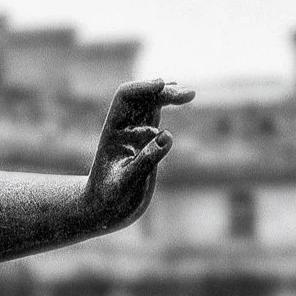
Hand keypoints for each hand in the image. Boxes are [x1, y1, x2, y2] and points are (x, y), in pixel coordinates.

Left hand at [84, 79, 194, 228]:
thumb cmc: (111, 198)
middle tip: (189, 95)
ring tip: (190, 94)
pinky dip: (166, 104)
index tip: (163, 85)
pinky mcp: (144, 141)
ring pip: (149, 104)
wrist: (106, 209)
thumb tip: (167, 136)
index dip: (144, 88)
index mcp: (113, 131)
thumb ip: (147, 159)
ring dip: (168, 95)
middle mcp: (122, 127)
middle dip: (163, 91)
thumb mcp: (129, 182)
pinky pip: (154, 115)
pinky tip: (179, 99)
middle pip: (142, 97)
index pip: (126, 98)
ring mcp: (134, 133)